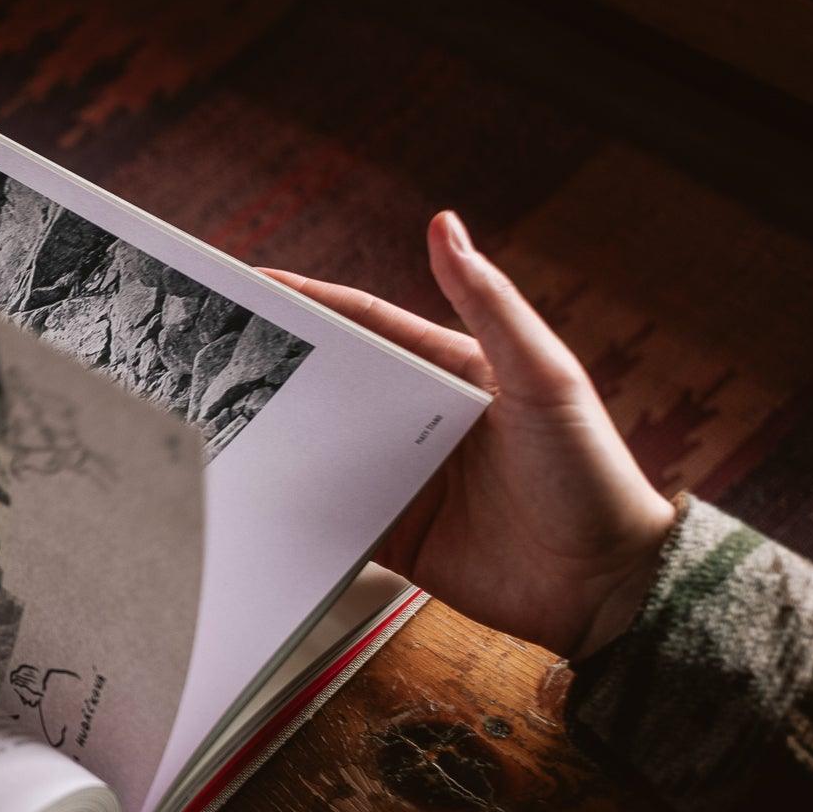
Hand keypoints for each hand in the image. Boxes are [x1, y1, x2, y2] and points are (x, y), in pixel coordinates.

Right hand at [260, 211, 674, 659]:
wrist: (604, 586)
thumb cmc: (591, 474)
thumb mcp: (544, 378)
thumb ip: (490, 304)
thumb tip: (445, 225)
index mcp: (450, 371)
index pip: (364, 324)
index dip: (308, 301)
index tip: (249, 283)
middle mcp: (419, 421)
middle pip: (332, 385)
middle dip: (274, 368)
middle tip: (209, 355)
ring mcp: (402, 479)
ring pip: (321, 450)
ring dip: (277, 439)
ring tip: (216, 425)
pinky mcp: (394, 534)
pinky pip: (330, 515)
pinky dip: (294, 508)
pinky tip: (257, 498)